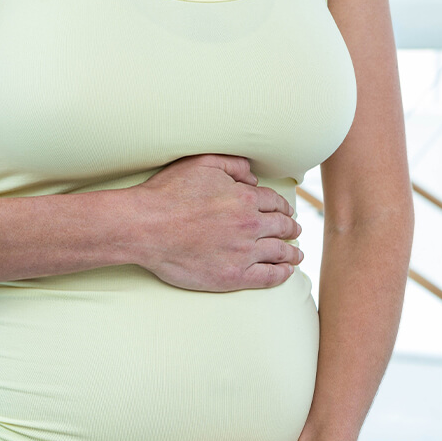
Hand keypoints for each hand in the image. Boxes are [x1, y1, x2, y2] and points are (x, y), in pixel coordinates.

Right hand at [129, 154, 302, 292]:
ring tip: (296, 255)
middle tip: (296, 231)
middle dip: (292, 228)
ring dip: (292, 253)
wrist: (145, 227)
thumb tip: (253, 177)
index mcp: (245, 198)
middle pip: (282, 227)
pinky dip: (282, 274)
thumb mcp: (201, 164)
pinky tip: (286, 273)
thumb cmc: (167, 194)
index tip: (286, 211)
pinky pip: (268, 276)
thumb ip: (232, 165)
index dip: (283, 207)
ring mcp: (243, 253)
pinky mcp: (232, 276)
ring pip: (279, 252)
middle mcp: (250, 225)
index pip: (274, 203)